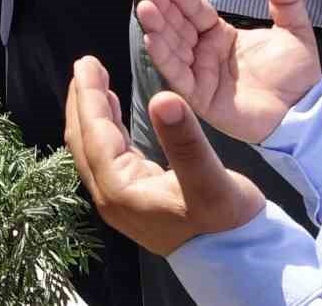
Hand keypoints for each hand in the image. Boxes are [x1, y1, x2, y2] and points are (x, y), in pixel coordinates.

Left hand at [65, 57, 266, 256]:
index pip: (95, 133)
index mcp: (120, 190)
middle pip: (84, 139)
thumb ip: (185, 141)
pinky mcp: (134, 197)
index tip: (85, 62)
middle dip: (83, 101)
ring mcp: (120, 198)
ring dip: (93, 114)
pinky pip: (108, 155)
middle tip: (85, 65)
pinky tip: (111, 113)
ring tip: (94, 82)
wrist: (238, 258)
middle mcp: (111, 195)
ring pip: (94, 147)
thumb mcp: (209, 179)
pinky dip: (106, 129)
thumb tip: (162, 98)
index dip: (90, 96)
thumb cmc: (225, 222)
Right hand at [135, 0, 321, 143]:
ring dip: (157, 29)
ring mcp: (201, 74)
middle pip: (178, 27)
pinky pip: (178, 75)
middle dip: (162, 9)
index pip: (195, 11)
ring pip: (173, 47)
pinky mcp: (200, 97)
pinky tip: (151, 40)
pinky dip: (164, 58)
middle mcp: (205, 53)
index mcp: (221, 35)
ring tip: (145, 10)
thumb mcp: (294, 29)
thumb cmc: (297, 74)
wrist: (304, 111)